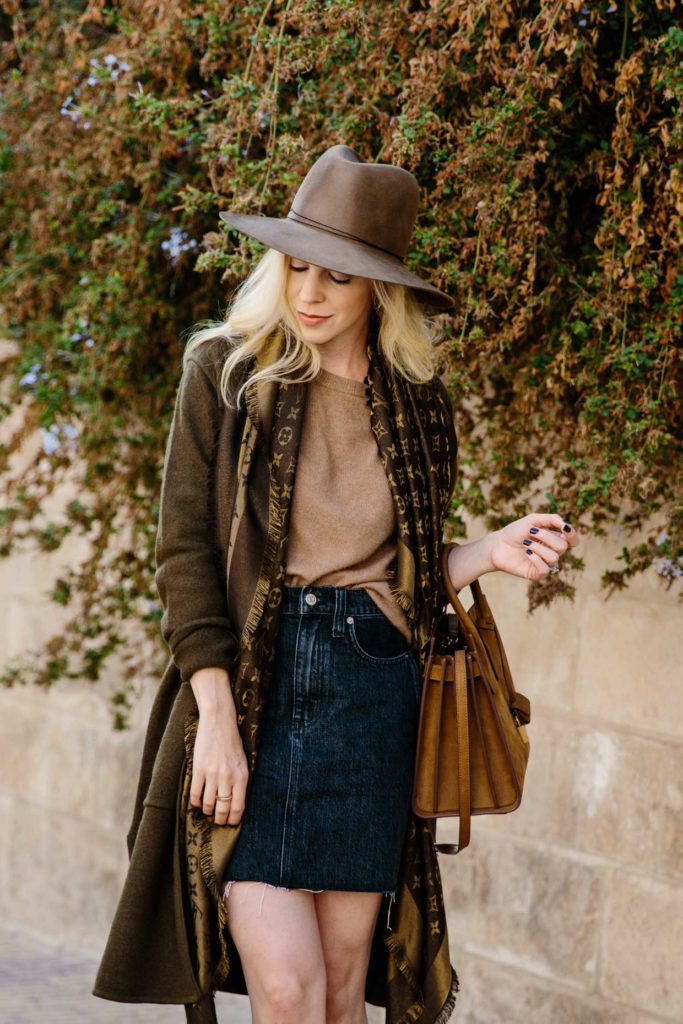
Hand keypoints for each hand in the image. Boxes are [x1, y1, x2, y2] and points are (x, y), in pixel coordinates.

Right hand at [189, 667, 247, 826]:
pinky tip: (197, 802)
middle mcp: (228, 777)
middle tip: (218, 820)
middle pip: (223, 809)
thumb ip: (240, 781)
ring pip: (208, 804)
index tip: (230, 823)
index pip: (238, 807)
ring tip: (208, 810)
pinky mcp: (199, 769)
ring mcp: (212, 774)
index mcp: (242, 776)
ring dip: (207, 811)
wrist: (219, 722)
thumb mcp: (243, 762)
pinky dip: (195, 802)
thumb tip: (237, 803)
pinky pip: (195, 794)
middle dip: (220, 819)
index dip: (233, 820)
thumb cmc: (232, 742)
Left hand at [487, 513, 579, 581]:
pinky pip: (545, 569)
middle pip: (563, 546)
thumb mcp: (533, 520)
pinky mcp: (537, 574)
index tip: (563, 528)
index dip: (572, 535)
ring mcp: (545, 563)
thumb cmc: (515, 532)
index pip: (572, 540)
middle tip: (531, 532)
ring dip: (538, 547)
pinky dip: (536, 559)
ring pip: (554, 557)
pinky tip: (527, 553)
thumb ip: (551, 519)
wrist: (497, 545)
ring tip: (525, 543)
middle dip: (547, 536)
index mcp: (554, 538)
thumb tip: (566, 526)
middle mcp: (552, 551)